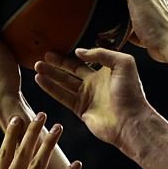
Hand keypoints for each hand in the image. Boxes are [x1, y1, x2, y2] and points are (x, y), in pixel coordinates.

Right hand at [34, 48, 152, 147]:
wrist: (130, 121)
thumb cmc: (131, 93)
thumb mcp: (123, 64)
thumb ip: (102, 53)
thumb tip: (79, 52)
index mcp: (106, 72)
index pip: (85, 61)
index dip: (71, 54)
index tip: (58, 47)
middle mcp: (95, 84)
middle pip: (71, 71)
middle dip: (56, 63)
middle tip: (42, 56)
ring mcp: (88, 98)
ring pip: (64, 83)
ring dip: (50, 74)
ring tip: (36, 65)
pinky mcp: (81, 110)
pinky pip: (62, 97)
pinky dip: (50, 88)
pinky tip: (39, 79)